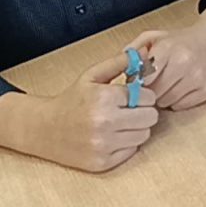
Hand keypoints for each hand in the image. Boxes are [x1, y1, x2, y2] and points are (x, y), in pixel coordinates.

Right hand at [0, 51, 158, 171]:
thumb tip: (145, 53)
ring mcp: (103, 145)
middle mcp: (104, 123)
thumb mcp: (92, 75)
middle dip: (143, 111)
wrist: (43, 129)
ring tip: (120, 122)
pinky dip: (126, 144)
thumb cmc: (71, 100)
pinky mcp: (102, 162)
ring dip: (136, 128)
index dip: (142, 95)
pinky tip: (112, 136)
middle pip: (151, 117)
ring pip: (144, 135)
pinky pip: (132, 150)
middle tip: (129, 110)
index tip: (132, 96)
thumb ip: (120, 62)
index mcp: (104, 98)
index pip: (148, 97)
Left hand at [127, 0, 205, 110]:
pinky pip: (181, 106)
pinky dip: (176, 101)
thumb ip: (134, 50)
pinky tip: (180, 88)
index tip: (137, 82)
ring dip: (162, 98)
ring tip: (166, 85)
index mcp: (169, 48)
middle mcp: (184, 63)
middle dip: (148, 92)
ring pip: (166, 102)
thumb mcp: (156, 36)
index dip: (136, 83)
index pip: (142, 77)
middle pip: (153, 92)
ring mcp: (198, 78)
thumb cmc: (183, 39)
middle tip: (151, 85)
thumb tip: (121, 71)